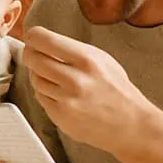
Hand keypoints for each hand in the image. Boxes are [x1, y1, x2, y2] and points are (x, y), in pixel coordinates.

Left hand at [22, 27, 149, 154]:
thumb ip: (73, 50)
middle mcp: (75, 80)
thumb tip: (41, 41)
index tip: (33, 38)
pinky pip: (40, 97)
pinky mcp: (60, 116)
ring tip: (52, 74)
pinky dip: (44, 92)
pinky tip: (58, 91)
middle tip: (33, 53)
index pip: (44, 40)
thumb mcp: (102, 60)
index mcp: (87, 60)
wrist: (131, 124)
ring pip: (34, 79)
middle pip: (33, 58)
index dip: (33, 37)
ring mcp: (66, 100)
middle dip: (30, 54)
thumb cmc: (117, 90)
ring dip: (38, 74)